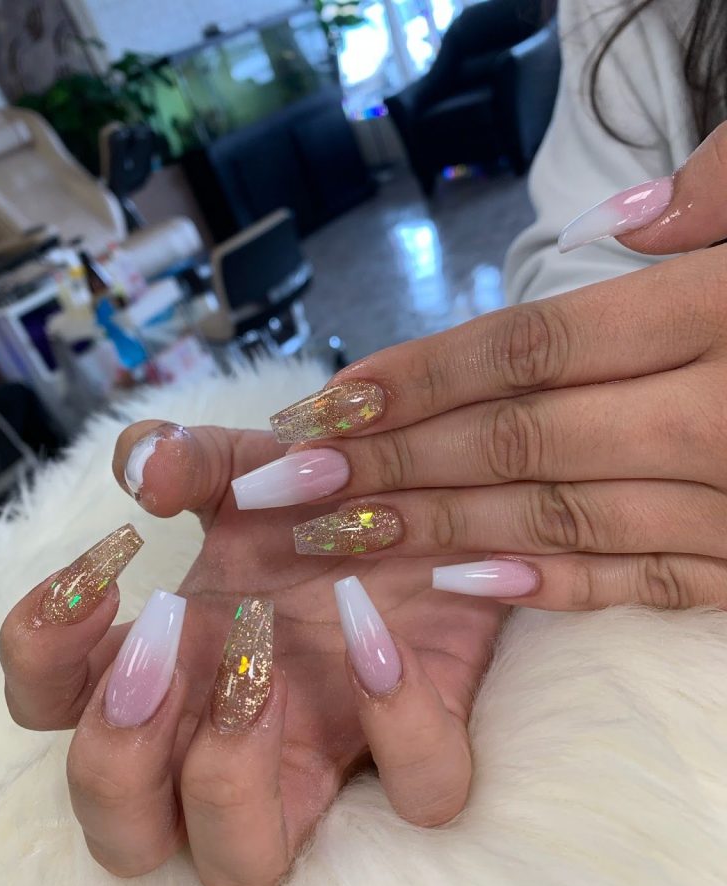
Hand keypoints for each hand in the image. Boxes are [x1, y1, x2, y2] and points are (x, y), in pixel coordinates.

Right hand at [0, 423, 504, 885]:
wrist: (435, 503)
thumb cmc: (326, 504)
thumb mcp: (257, 467)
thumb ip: (193, 459)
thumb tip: (143, 471)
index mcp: (170, 662)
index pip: (52, 709)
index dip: (44, 658)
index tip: (100, 577)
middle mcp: (224, 734)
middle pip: (118, 832)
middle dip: (116, 754)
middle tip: (162, 648)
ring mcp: (322, 759)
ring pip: (240, 870)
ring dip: (228, 778)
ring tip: (258, 667)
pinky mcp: (423, 752)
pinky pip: (418, 798)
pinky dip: (399, 726)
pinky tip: (382, 638)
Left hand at [235, 123, 726, 611]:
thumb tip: (634, 218)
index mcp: (725, 315)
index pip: (534, 346)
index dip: (417, 377)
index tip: (322, 408)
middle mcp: (722, 416)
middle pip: (522, 441)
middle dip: (392, 466)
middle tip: (282, 491)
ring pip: (565, 519)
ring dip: (439, 531)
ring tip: (335, 543)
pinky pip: (653, 581)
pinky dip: (558, 587)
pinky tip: (466, 583)